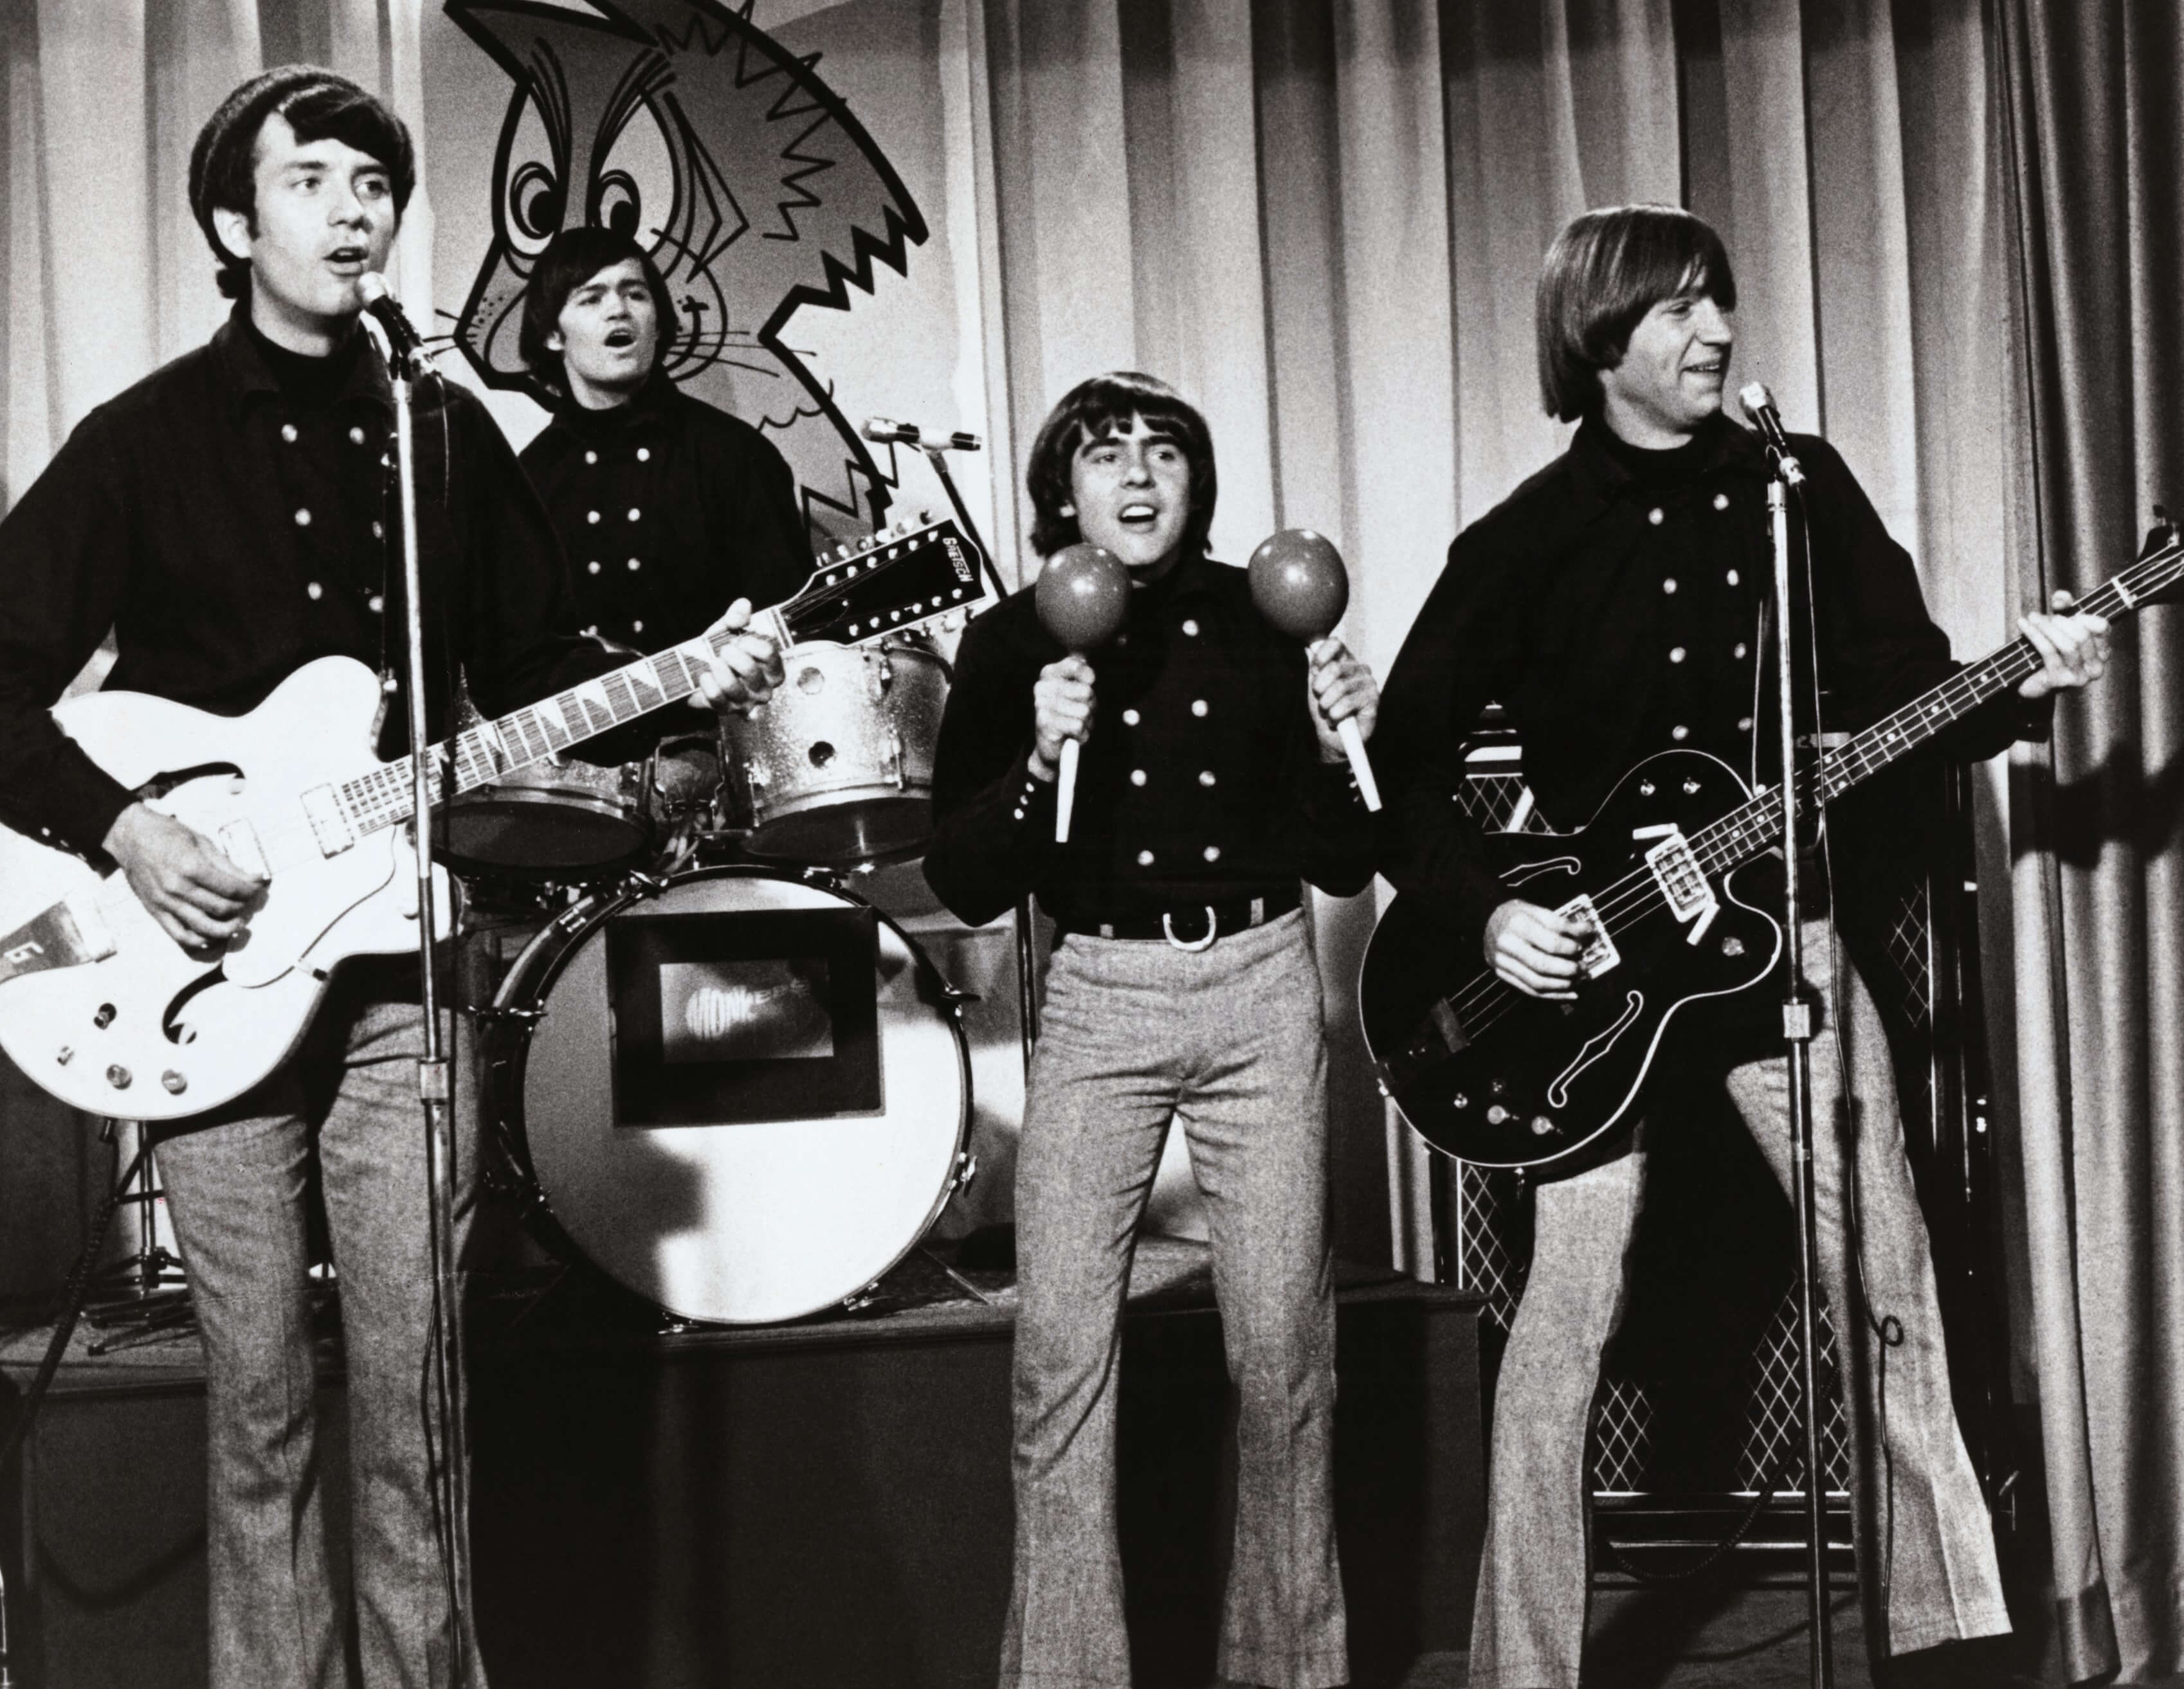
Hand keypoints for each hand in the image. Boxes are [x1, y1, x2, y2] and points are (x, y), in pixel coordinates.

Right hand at [102, 803, 265, 946]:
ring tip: (237, 922)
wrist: (130, 836)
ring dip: (227, 929)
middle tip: (248, 903)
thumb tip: (257, 878)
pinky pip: (179, 935)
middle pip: (222, 909)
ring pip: (204, 927)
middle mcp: (177, 888)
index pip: (232, 889)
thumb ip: (229, 865)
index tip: (258, 889)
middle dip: (242, 908)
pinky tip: (213, 936)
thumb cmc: (167, 834)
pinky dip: (200, 941)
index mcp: (191, 867)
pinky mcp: (154, 911)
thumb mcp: (202, 842)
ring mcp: (165, 902)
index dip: (251, 891)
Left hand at [686, 597, 784, 715]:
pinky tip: (704, 676)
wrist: (697, 672)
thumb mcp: (728, 631)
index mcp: (772, 668)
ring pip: (733, 687)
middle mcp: (765, 688)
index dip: (750, 643)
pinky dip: (707, 684)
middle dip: (732, 656)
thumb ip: (737, 618)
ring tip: (713, 661)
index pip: (769, 654)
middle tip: (724, 650)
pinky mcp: (727, 711)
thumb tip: (743, 605)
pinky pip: (717, 699)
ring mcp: (747, 702)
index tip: (739, 639)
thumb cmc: (720, 651)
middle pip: (751, 671)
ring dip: (718, 670)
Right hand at [1031, 654, 1094, 778]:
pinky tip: (1072, 735)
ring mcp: (1041, 704)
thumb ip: (1083, 674)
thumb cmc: (1069, 713)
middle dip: (1090, 706)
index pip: (1077, 665)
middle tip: (1079, 713)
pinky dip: (1081, 734)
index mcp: (1049, 673)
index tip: (1087, 687)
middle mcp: (1042, 686)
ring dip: (1086, 722)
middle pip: (1086, 692)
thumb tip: (1090, 676)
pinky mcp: (1044, 723)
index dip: (1089, 678)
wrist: (1050, 745)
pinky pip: (1078, 726)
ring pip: (1084, 711)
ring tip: (1075, 725)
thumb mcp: (1078, 690)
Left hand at [1306, 637, 1378, 761]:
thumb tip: (1308, 648)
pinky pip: (1347, 703)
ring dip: (1326, 705)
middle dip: (1320, 688)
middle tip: (1321, 701)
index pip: (1335, 644)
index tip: (1314, 672)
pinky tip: (1336, 719)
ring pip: (1340, 687)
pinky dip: (1335, 715)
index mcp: (1345, 660)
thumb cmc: (1325, 709)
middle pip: (1335, 668)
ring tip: (1328, 712)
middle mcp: (1359, 668)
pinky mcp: (1374, 699)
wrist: (1332, 737)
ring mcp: (1369, 683)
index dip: (1321, 657)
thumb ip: (1315, 667)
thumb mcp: (1316, 686)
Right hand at [1483, 898, 1584, 1000]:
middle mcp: (1507, 944)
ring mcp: (1502, 962)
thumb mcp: (1536, 910)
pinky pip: (1530, 990)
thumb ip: (1560, 923)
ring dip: (1562, 984)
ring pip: (1536, 982)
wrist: (1487, 920)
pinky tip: (1570, 993)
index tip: (1584, 942)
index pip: (1550, 940)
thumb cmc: (1516, 914)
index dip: (1571, 945)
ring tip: (1578, 980)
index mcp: (1517, 923)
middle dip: (1568, 968)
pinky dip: (1553, 995)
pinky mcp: (1502, 974)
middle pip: (1543, 964)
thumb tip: (1586, 932)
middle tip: (1583, 967)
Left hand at [2016, 589, 2110, 699]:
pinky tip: (2023, 624)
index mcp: (2102, 652)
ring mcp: (2080, 677)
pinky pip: (2049, 652)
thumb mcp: (2058, 626)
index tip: (2061, 610)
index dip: (2082, 615)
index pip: (2102, 627)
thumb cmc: (2047, 650)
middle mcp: (2096, 666)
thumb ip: (2064, 608)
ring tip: (2032, 618)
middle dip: (2060, 622)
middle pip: (2083, 635)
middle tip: (2040, 616)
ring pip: (2068, 645)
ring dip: (2046, 627)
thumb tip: (2062, 597)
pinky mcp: (2061, 681)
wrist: (2027, 679)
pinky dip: (2035, 634)